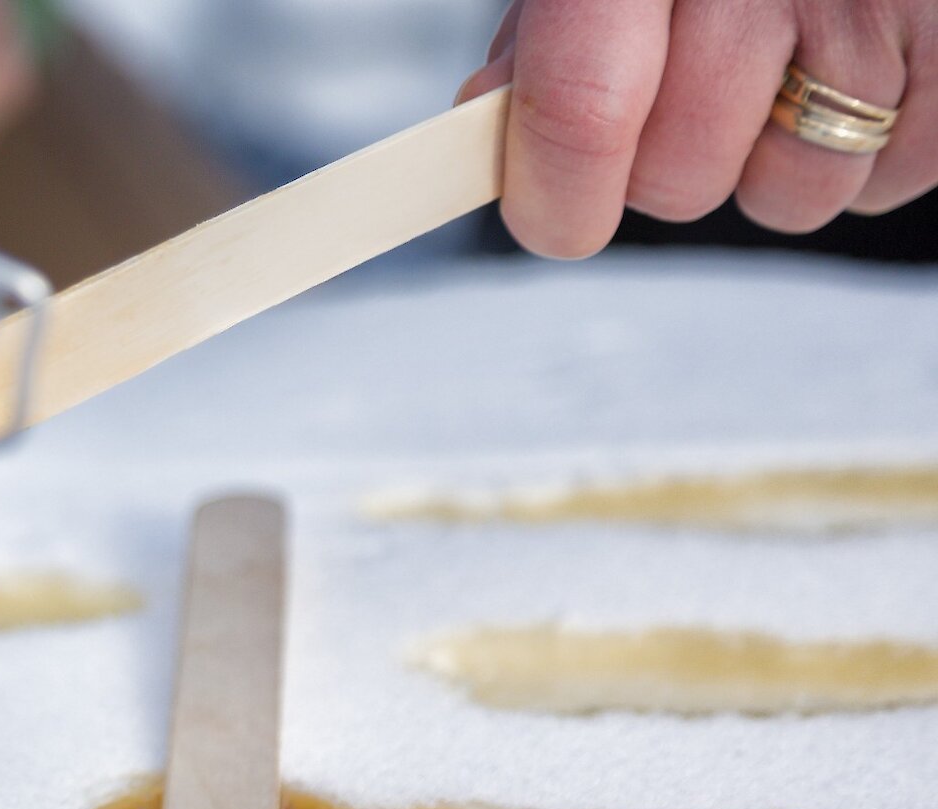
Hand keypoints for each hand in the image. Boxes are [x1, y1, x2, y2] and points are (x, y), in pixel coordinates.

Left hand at [459, 0, 937, 256]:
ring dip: (776, 160)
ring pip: (790, 198)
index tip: (553, 218)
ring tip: (792, 64)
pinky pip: (889, 181)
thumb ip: (552, 30)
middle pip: (680, 180)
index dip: (555, 195)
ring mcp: (874, 5)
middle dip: (670, 164)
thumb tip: (487, 120)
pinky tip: (860, 67)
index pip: (581, 108)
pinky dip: (874, 148)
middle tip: (699, 85)